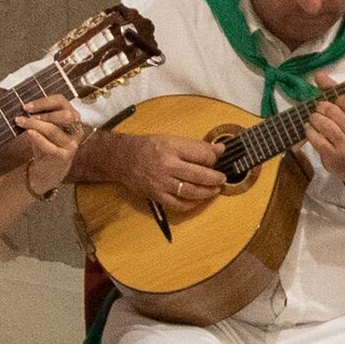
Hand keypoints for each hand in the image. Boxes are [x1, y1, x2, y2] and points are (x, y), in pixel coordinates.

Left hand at [6, 89, 85, 194]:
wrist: (49, 170)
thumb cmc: (46, 143)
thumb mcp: (45, 126)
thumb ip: (40, 115)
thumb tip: (24, 106)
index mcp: (73, 117)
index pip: (61, 102)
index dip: (44, 102)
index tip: (27, 106)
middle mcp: (76, 129)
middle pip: (64, 115)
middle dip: (44, 112)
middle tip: (26, 113)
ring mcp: (71, 144)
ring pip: (54, 130)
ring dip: (35, 124)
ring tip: (20, 122)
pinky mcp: (64, 157)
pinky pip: (50, 146)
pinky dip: (38, 138)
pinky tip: (29, 133)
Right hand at [98, 127, 227, 219]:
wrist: (122, 159)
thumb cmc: (148, 147)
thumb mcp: (171, 139)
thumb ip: (195, 146)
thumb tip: (220, 150)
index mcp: (172, 147)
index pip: (201, 154)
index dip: (213, 159)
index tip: (215, 160)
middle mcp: (168, 165)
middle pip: (199, 175)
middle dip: (215, 178)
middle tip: (222, 179)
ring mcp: (162, 182)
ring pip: (191, 191)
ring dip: (207, 192)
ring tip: (215, 190)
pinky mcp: (157, 195)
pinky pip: (179, 204)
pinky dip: (192, 204)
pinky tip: (198, 200)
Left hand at [302, 93, 344, 179]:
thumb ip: (335, 94)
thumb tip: (319, 75)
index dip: (336, 99)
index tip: (334, 103)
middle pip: (331, 109)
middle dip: (321, 107)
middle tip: (319, 110)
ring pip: (322, 123)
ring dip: (314, 118)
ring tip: (314, 119)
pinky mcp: (332, 155)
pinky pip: (315, 138)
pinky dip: (309, 131)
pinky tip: (310, 128)